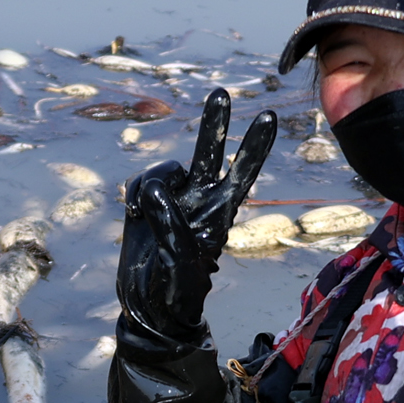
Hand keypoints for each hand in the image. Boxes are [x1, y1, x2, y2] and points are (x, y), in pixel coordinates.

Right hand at [118, 87, 279, 347]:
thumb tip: (154, 189)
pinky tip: (134, 215)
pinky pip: (141, 183)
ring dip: (153, 181)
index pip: (242, 175)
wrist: (149, 309)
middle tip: (222, 93)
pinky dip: (135, 194)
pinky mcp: (146, 204)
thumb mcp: (180, 260)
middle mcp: (198, 200)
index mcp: (219, 214)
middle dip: (214, 124)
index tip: (269, 117)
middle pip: (209, 154)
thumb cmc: (176, 291)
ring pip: (166, 169)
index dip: (253, 147)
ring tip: (142, 211)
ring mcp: (173, 200)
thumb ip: (170, 222)